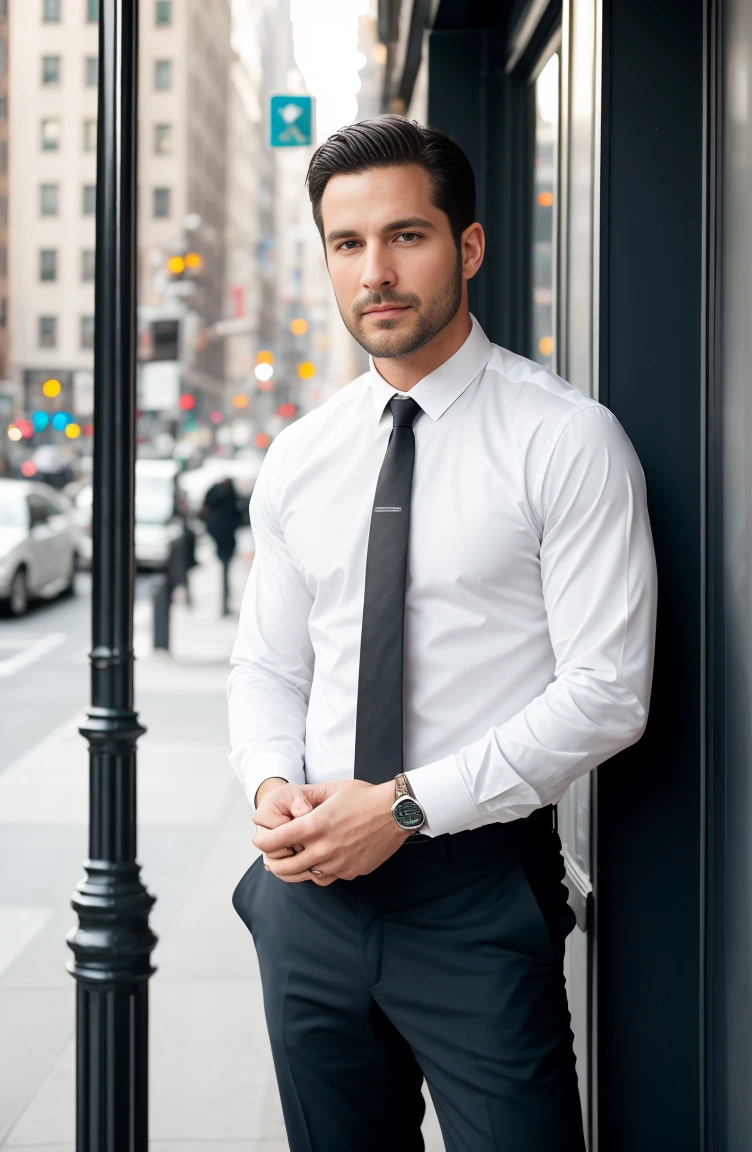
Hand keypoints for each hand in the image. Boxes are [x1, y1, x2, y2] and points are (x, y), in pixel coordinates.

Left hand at [253, 779, 410, 884]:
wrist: (397, 812)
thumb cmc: (366, 797)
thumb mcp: (333, 789)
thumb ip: (309, 797)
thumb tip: (292, 804)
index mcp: (315, 825)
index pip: (276, 841)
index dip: (263, 842)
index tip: (260, 841)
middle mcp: (324, 848)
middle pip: (286, 867)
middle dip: (273, 863)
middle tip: (271, 857)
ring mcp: (338, 863)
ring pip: (305, 876)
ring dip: (295, 871)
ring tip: (291, 863)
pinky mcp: (351, 872)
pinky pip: (327, 877)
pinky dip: (319, 872)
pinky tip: (319, 863)